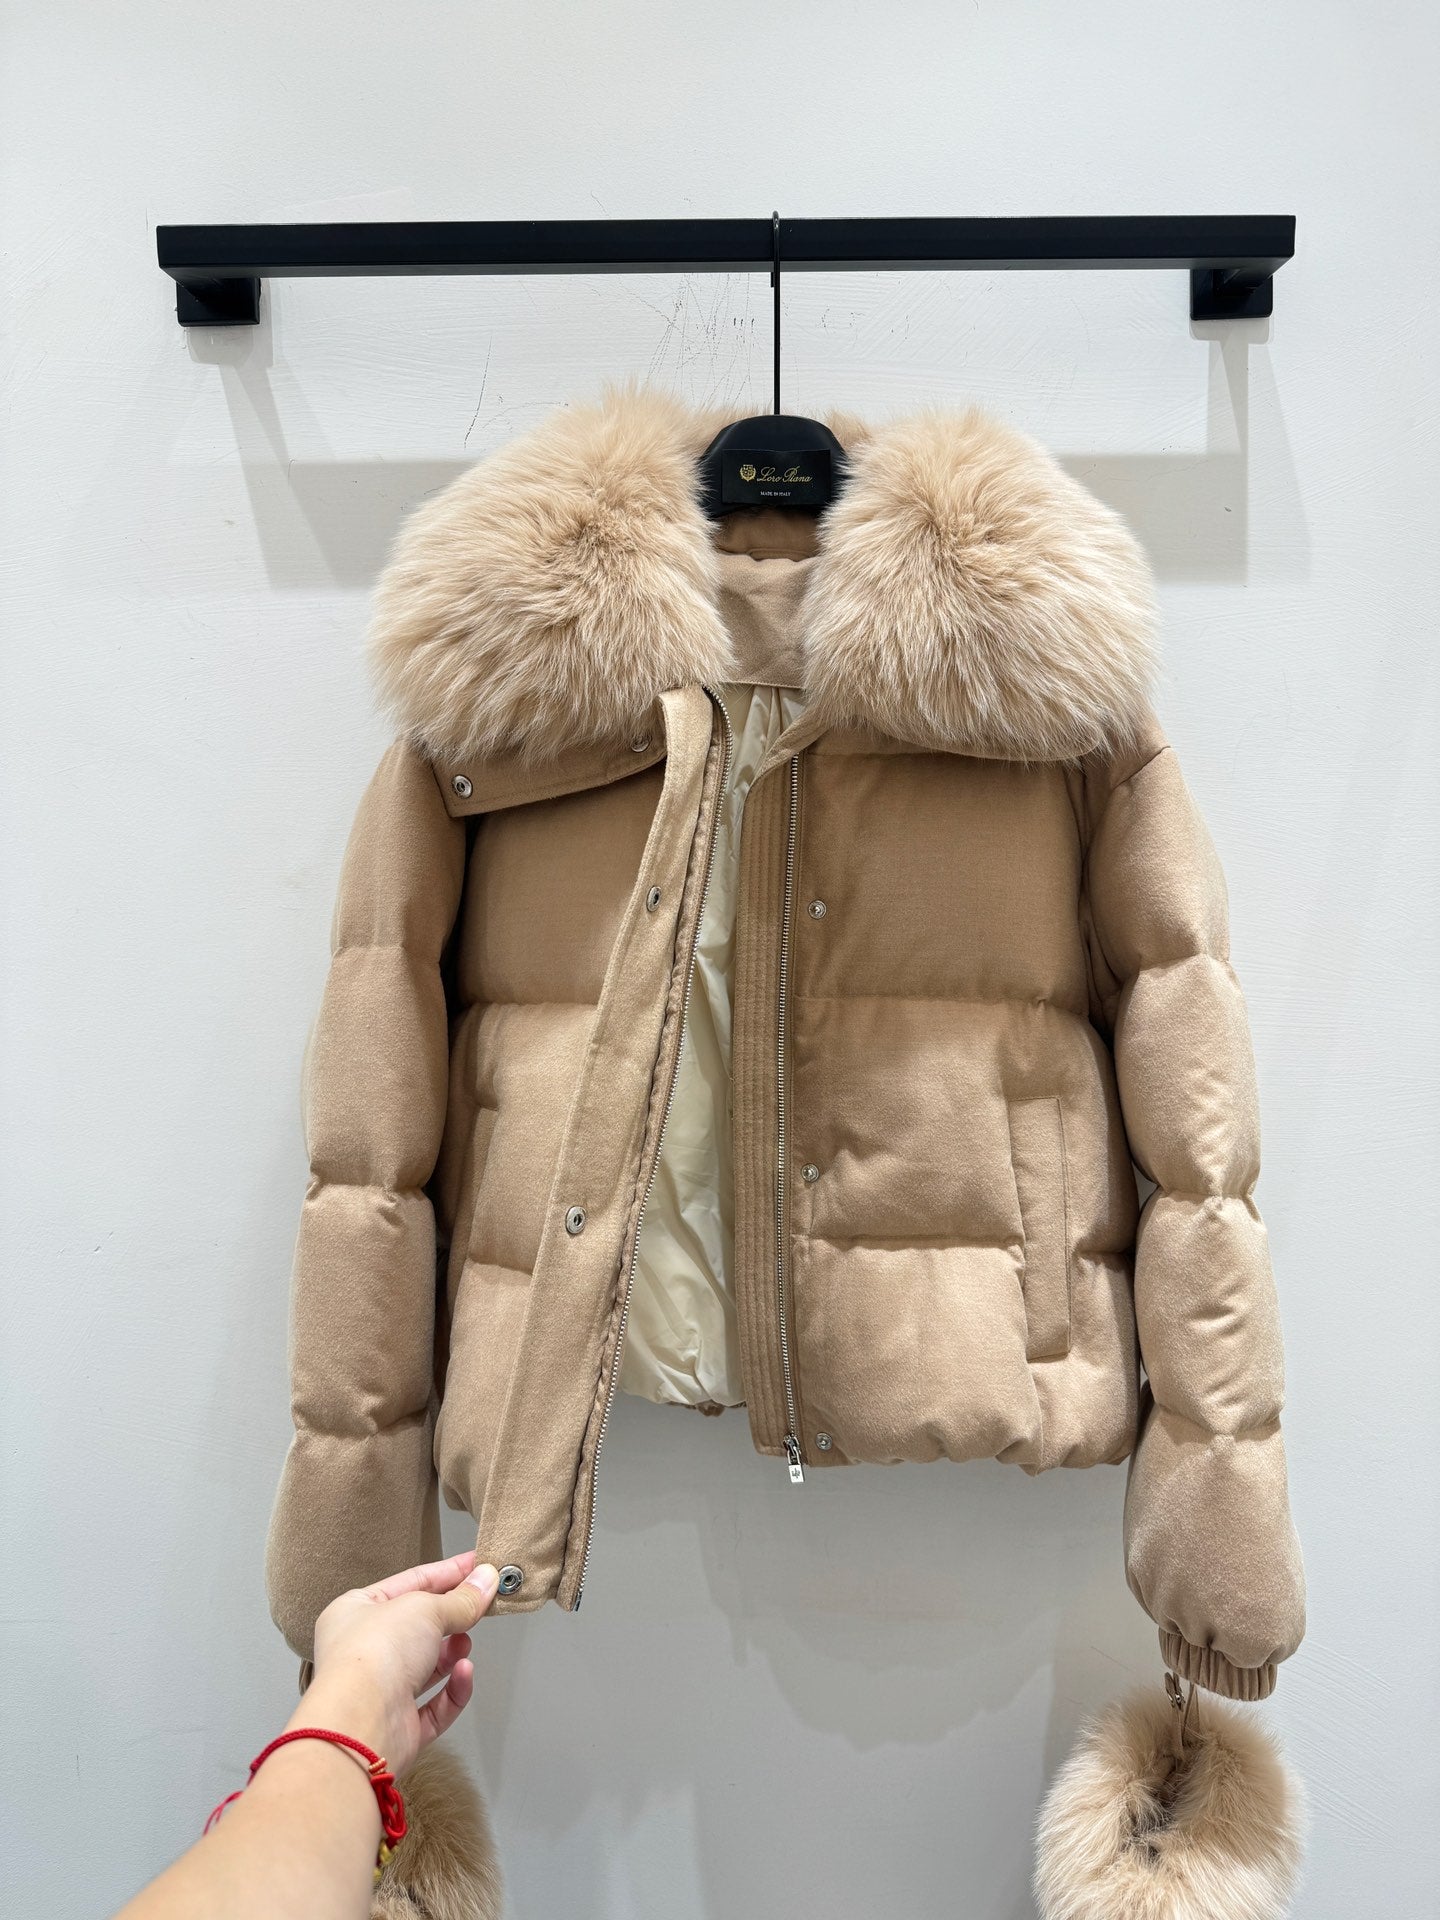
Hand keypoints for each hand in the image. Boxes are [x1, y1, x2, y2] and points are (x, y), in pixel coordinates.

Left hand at [297, 1550, 498, 1774]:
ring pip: (427, 1667)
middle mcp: (365, 1650)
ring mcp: (381, 1691)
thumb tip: (488, 1579)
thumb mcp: (425, 1609)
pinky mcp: (400, 1726)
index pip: (409, 1583)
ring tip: (465, 1642)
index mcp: (356, 1611)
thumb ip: (461, 1598)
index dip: (448, 1572)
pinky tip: (465, 1672)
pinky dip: (453, 1689)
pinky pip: (435, 1706)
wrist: (361, 1723)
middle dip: (452, 1616)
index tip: (480, 1564)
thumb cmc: (375, 1653)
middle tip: (485, 1603)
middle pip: (419, 1626)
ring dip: (452, 1653)